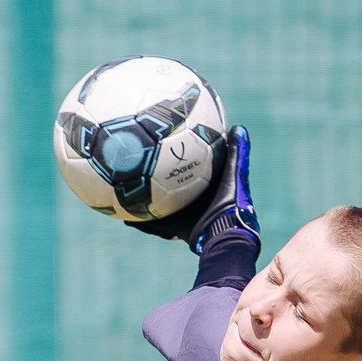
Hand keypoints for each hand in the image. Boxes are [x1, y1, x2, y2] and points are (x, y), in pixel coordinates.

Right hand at [130, 124, 258, 259]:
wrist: (223, 234)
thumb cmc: (231, 203)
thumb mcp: (233, 173)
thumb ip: (236, 151)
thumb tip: (237, 126)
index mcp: (204, 187)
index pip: (189, 168)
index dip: (180, 157)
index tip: (169, 142)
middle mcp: (191, 201)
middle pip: (169, 185)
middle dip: (155, 177)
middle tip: (141, 162)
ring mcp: (181, 216)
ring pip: (157, 205)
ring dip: (142, 198)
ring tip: (125, 187)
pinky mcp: (173, 229)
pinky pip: (152, 224)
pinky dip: (140, 220)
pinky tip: (124, 213)